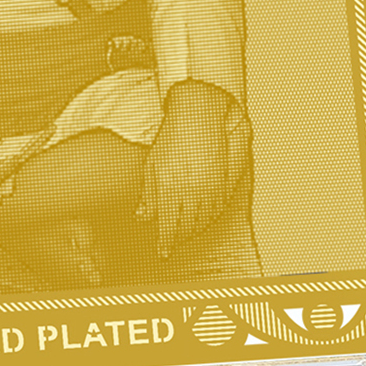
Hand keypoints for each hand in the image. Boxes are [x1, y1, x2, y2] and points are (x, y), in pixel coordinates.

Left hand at [137, 80, 240, 256]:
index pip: (168, 225)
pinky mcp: (223, 181)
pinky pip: (217, 210)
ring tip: (187, 236)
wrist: (199, 115)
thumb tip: (143, 217)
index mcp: (170, 186)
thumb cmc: (173, 136)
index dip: (166, 242)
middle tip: (174, 245)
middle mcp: (191, 189)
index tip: (163, 251)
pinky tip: (203, 221)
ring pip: (204, 221)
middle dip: (180, 239)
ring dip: (195, 231)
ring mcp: (209, 186)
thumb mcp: (152, 165)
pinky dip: (210, 220)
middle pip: (187, 227)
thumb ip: (148, 194)